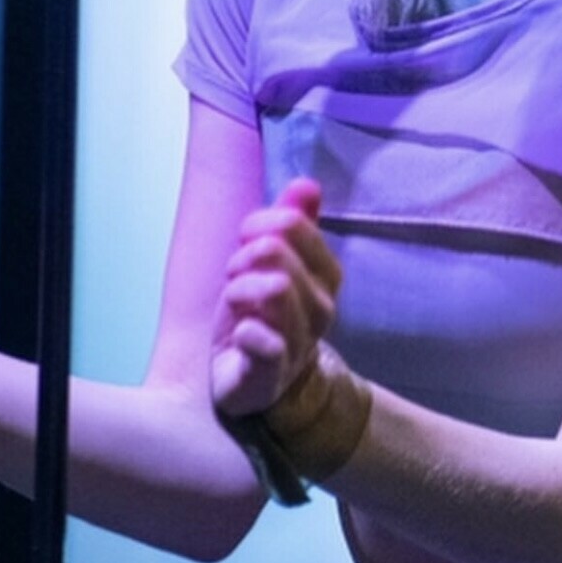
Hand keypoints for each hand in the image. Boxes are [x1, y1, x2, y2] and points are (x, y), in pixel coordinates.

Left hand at [210, 177, 341, 418]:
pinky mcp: (274, 373)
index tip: (245, 243)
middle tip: (236, 278)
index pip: (294, 223)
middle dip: (242, 258)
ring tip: (235, 304)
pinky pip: (260, 338)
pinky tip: (240, 336)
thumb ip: (295, 221)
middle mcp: (323, 306)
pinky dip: (243, 331)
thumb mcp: (275, 261)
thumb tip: (308, 183)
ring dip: (238, 291)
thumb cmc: (264, 312)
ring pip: (273, 288)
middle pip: (275, 251)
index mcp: (326, 274)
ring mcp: (301, 340)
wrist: (257, 379)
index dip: (259, 226)